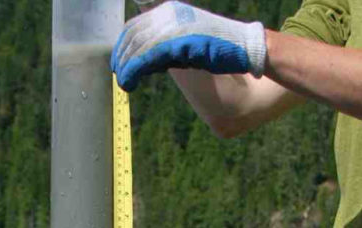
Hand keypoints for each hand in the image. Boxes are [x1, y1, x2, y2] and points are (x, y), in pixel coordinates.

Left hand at [111, 1, 266, 91]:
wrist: (243, 47)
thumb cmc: (215, 48)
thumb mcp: (184, 43)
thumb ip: (163, 48)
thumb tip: (140, 63)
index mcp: (169, 10)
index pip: (134, 26)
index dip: (122, 46)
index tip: (118, 64)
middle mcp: (168, 14)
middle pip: (132, 36)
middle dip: (121, 58)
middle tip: (119, 76)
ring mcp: (173, 26)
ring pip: (137, 47)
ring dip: (126, 68)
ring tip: (124, 84)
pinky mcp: (177, 41)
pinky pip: (147, 56)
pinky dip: (134, 70)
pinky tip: (130, 82)